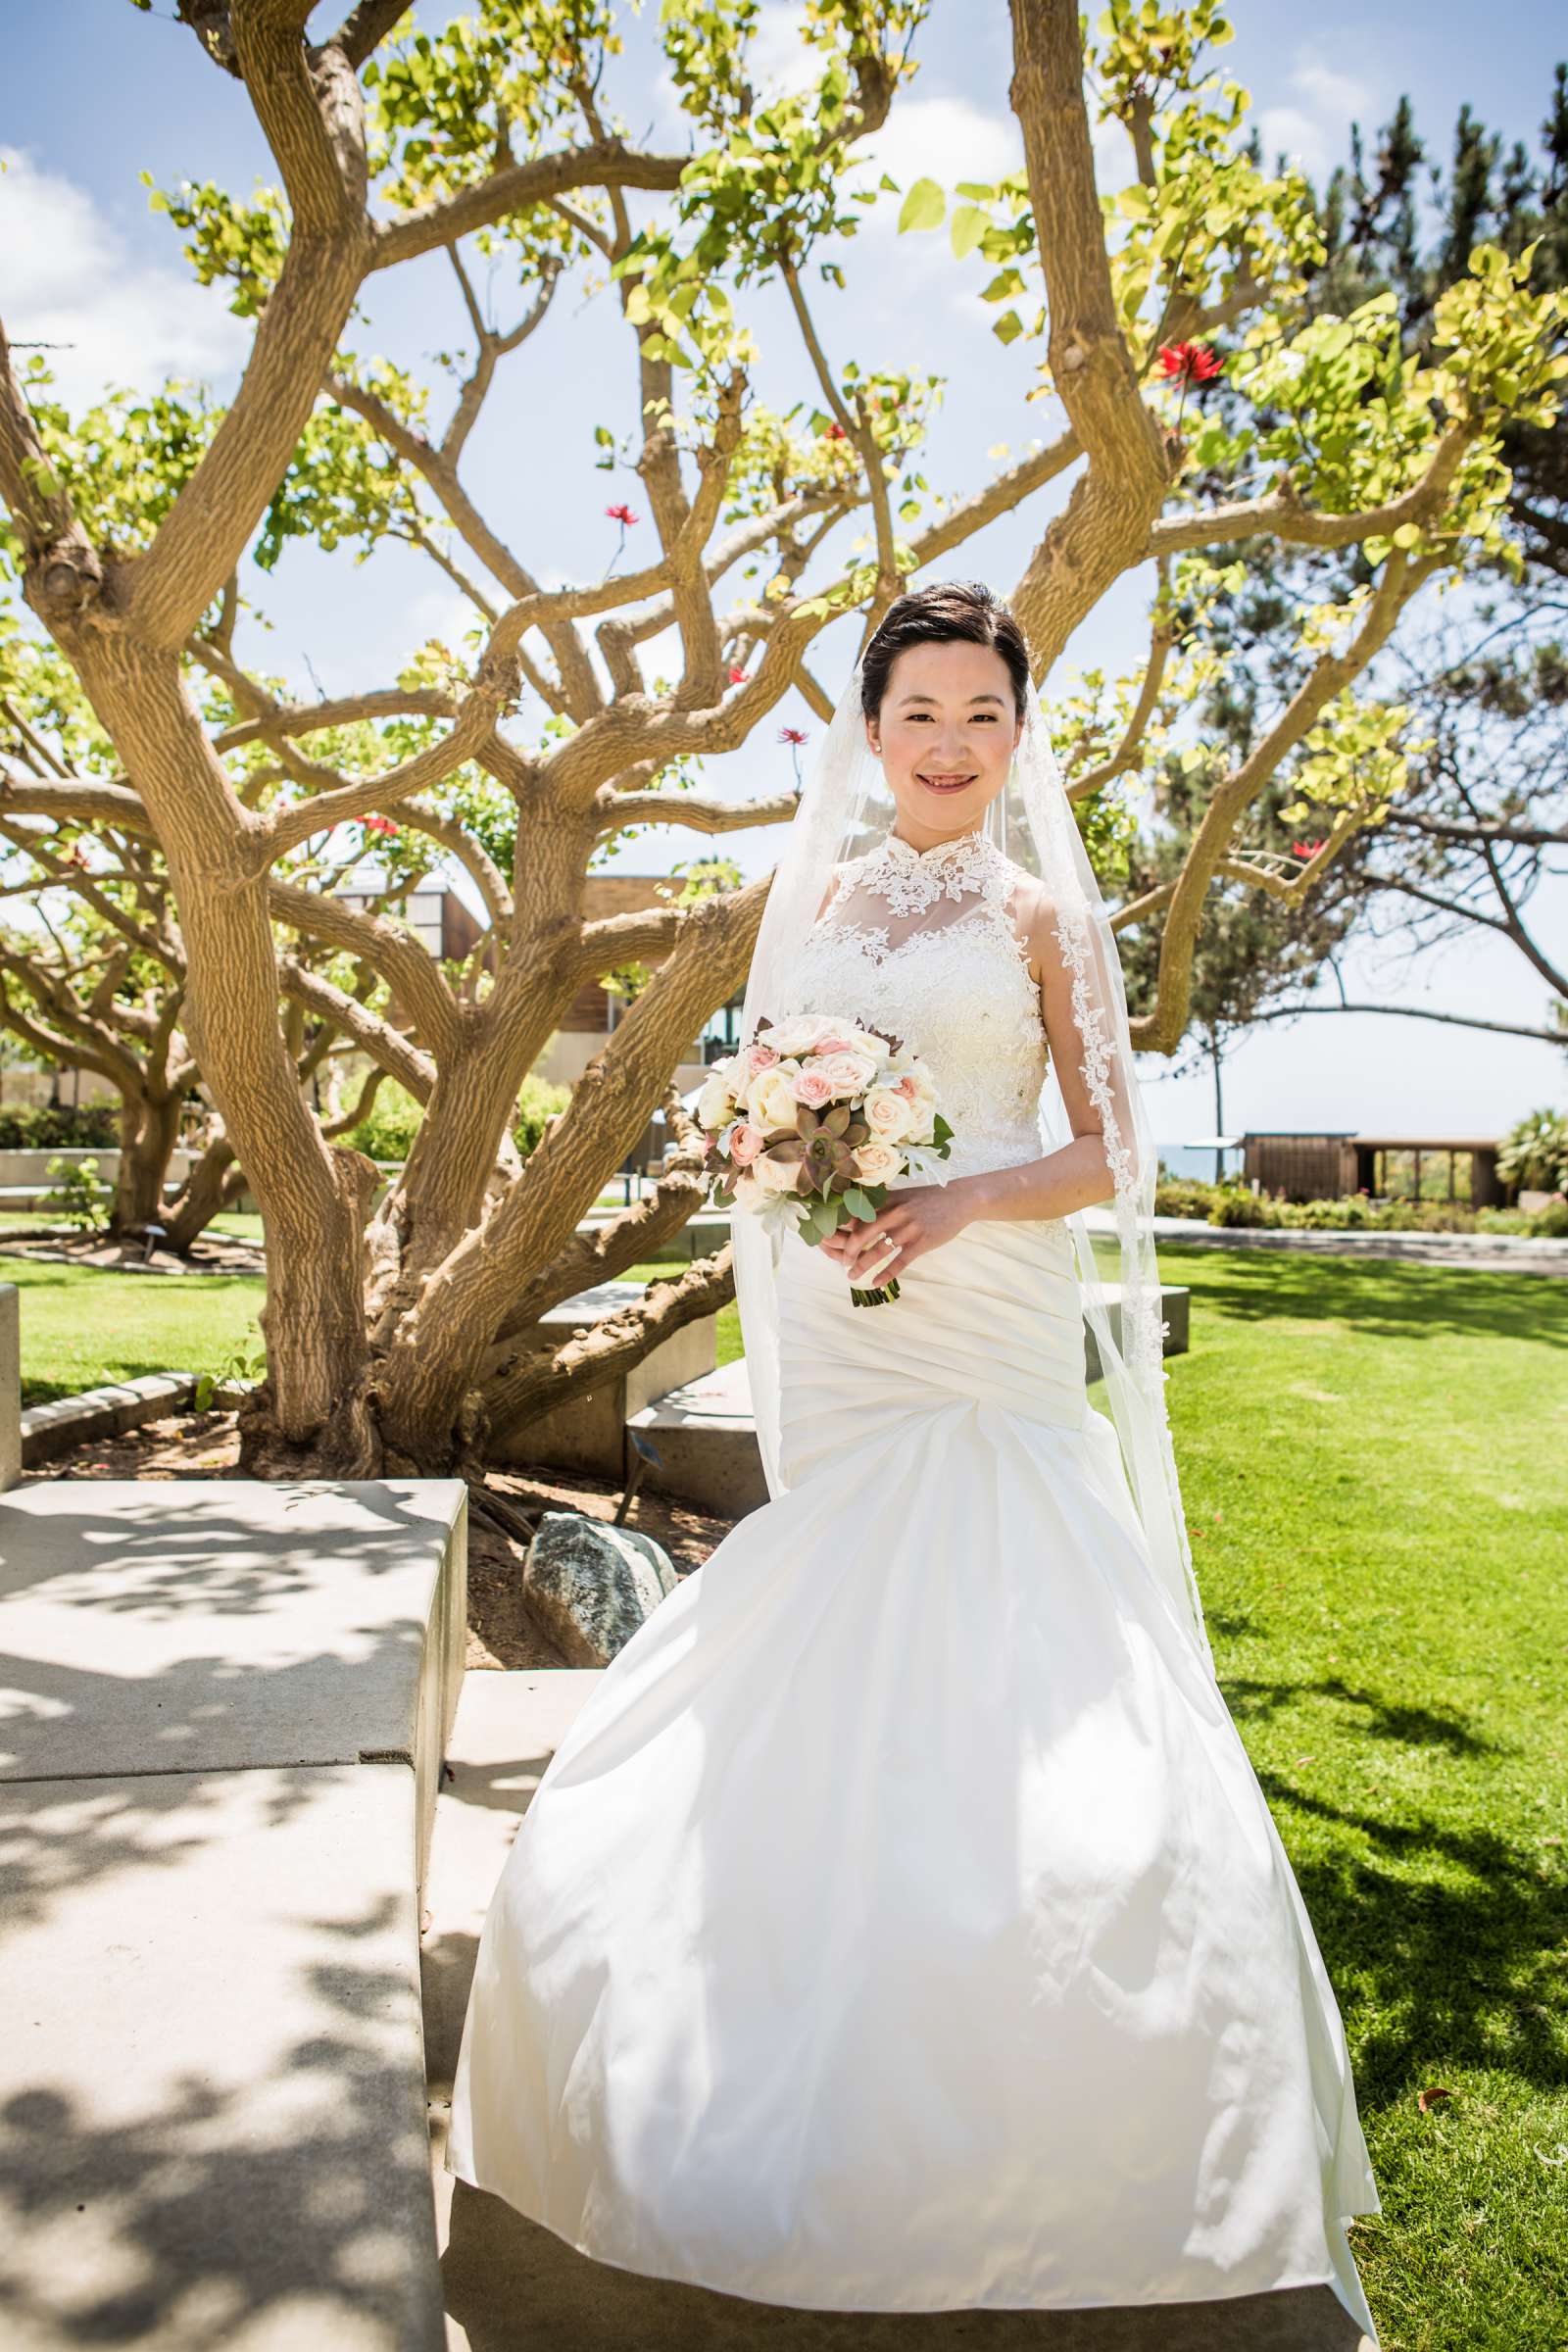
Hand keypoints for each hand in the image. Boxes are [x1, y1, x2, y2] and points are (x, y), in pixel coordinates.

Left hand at [816, 1181, 972, 1283]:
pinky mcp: (922, 1242)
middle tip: (842, 1263)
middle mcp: (894, 1213)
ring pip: (877, 1251)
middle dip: (847, 1251)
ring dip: (861, 1266)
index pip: (855, 1215)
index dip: (839, 1229)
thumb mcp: (902, 1196)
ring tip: (852, 1276)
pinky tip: (876, 1283)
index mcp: (886, 1201)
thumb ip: (881, 1205)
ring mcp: (908, 1228)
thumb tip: (855, 1218)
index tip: (828, 1241)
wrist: (960, 1199)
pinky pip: (899, 1261)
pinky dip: (885, 1274)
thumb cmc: (927, 1199)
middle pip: (861, 1235)